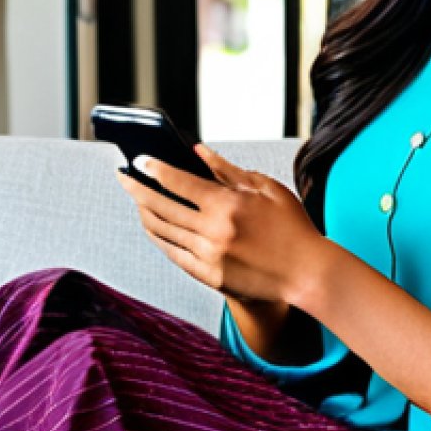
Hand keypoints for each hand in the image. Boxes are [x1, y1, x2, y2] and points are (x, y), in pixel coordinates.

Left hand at [117, 143, 325, 307]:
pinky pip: (175, 255)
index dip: (154, 169)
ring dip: (145, 214)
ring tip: (138, 201)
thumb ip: (229, 170)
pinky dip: (161, 238)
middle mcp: (213, 232)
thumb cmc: (291, 227)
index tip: (139, 161)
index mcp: (227, 205)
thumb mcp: (266, 189)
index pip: (178, 183)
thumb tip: (199, 153)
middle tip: (125, 178)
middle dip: (137, 189)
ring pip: (163, 232)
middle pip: (161, 207)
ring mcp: (209, 257)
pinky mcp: (210, 277)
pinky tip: (157, 228)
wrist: (306, 273)